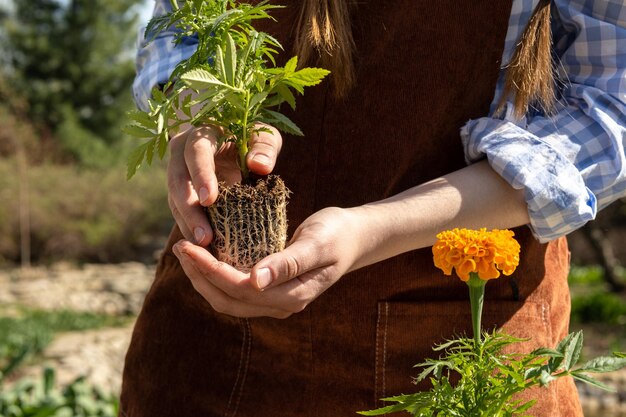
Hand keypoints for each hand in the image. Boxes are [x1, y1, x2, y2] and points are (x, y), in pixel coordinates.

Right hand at [167, 123, 281, 245]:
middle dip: (189, 210)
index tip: (209, 200)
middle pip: (177, 181)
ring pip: (174, 200)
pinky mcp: (181, 192)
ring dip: (187, 225)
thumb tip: (260, 166)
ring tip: (204, 247)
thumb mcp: (264, 136)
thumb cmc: (253, 137)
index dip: (200, 174)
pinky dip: (191, 229)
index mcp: (202, 132)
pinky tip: (204, 248)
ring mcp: (178, 173)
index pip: (196, 151)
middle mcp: (181, 151)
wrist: (238, 142)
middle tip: (204, 236)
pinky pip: (181, 212)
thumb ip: (265, 147)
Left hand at [172, 207, 361, 317]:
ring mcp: (274, 300)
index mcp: (293, 295)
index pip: (241, 290)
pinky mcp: (269, 290)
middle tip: (180, 246)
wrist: (352, 237)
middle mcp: (281, 304)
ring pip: (228, 300)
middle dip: (200, 276)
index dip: (212, 271)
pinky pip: (235, 290)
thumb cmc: (337, 234)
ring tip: (186, 250)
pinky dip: (215, 275)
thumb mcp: (317, 243)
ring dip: (203, 278)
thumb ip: (288, 263)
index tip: (190, 246)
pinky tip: (205, 255)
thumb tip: (256, 280)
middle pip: (228, 301)